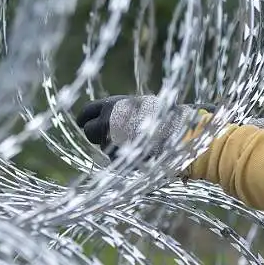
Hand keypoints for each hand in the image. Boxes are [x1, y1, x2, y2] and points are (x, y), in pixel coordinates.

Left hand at [75, 94, 215, 160]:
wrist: (179, 133)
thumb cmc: (166, 117)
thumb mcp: (141, 105)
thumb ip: (123, 110)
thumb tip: (108, 115)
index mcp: (112, 105)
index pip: (86, 111)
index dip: (85, 118)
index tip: (84, 123)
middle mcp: (107, 121)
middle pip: (89, 131)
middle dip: (96, 135)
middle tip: (108, 136)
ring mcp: (112, 140)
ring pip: (103, 147)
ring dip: (113, 147)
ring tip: (137, 142)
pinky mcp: (119, 157)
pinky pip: (116, 159)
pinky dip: (124, 159)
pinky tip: (140, 153)